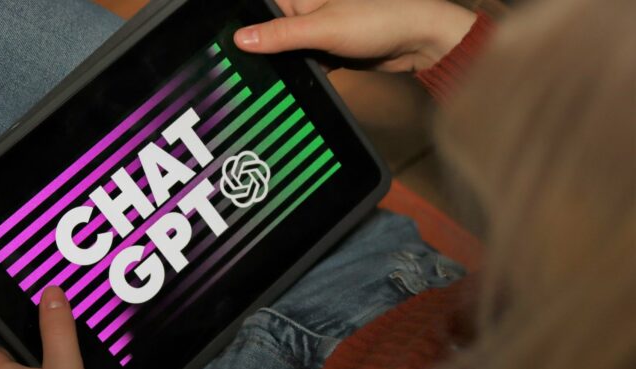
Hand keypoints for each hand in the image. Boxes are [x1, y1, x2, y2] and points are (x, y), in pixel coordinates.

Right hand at [234, 0, 476, 71]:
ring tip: (266, 83)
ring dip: (282, 66)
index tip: (225, 51)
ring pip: (288, 50)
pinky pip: (306, 62)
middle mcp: (305, 9)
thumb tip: (240, 38)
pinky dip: (302, 73)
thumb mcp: (322, 28)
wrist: (418, 40)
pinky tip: (296, 84)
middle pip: (271, 32)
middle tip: (243, 74)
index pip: (260, 10)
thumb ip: (280, 34)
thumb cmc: (377, 20)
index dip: (243, 29)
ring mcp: (318, 29)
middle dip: (261, 52)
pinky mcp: (329, 48)